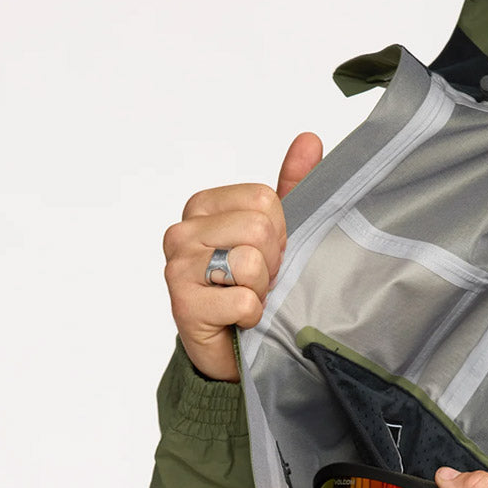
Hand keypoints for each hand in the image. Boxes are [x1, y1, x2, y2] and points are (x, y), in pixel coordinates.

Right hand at [162, 132, 322, 380]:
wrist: (231, 348)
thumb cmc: (250, 287)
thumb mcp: (276, 234)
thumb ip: (292, 186)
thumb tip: (309, 139)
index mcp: (203, 207)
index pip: (263, 199)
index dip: (279, 233)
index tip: (266, 254)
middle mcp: (182, 232)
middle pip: (258, 227)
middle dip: (271, 262)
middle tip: (256, 280)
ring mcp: (178, 267)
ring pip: (250, 262)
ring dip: (260, 290)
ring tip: (246, 297)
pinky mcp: (182, 304)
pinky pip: (242, 300)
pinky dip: (252, 316)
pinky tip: (237, 320)